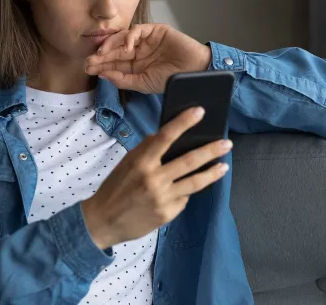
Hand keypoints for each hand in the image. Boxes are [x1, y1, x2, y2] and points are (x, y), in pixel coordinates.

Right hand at [81, 107, 231, 249]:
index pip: (165, 137)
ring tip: (224, 165)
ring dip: (212, 173)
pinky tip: (187, 188)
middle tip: (227, 143)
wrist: (104, 221)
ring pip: (194, 182)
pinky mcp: (168, 214)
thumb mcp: (126, 163)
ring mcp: (163, 198)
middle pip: (189, 161)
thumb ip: (145, 149)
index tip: (199, 111)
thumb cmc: (114, 187)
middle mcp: (154, 179)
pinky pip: (183, 198)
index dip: (183, 123)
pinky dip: (186, 191)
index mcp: (141, 162)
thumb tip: (160, 136)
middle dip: (211, 150)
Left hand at [85, 23, 211, 93]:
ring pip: (122, 38)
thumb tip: (102, 74)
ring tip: (102, 53)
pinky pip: (138, 30)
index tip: (87, 68)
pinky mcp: (155, 30)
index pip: (113, 63)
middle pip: (114, 50)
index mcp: (134, 65)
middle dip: (101, 55)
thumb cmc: (172, 79)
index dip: (100, 64)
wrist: (195, 72)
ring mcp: (145, 40)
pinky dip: (130, 36)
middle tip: (89, 60)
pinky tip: (126, 46)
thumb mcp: (143, 83)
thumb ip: (122, 79)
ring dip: (111, 44)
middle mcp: (138, 51)